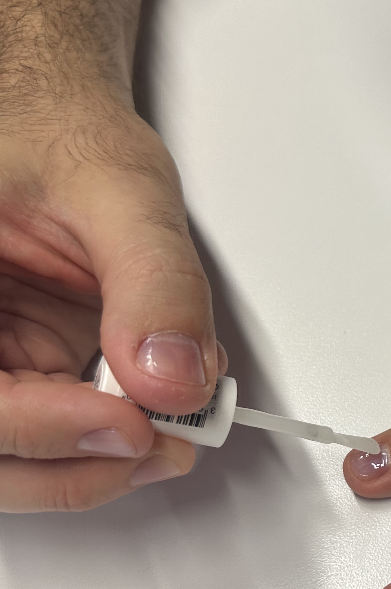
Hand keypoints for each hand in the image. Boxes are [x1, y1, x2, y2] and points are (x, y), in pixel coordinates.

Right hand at [0, 100, 222, 510]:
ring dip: (96, 465)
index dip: (38, 429)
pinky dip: (113, 438)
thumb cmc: (57, 132)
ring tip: (176, 432)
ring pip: (15, 460)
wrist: (55, 122)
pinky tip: (162, 410)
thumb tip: (175, 377)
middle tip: (167, 444)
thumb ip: (153, 282)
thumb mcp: (122, 188)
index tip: (129, 422)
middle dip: (75, 467)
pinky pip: (55, 434)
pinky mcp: (22, 374)